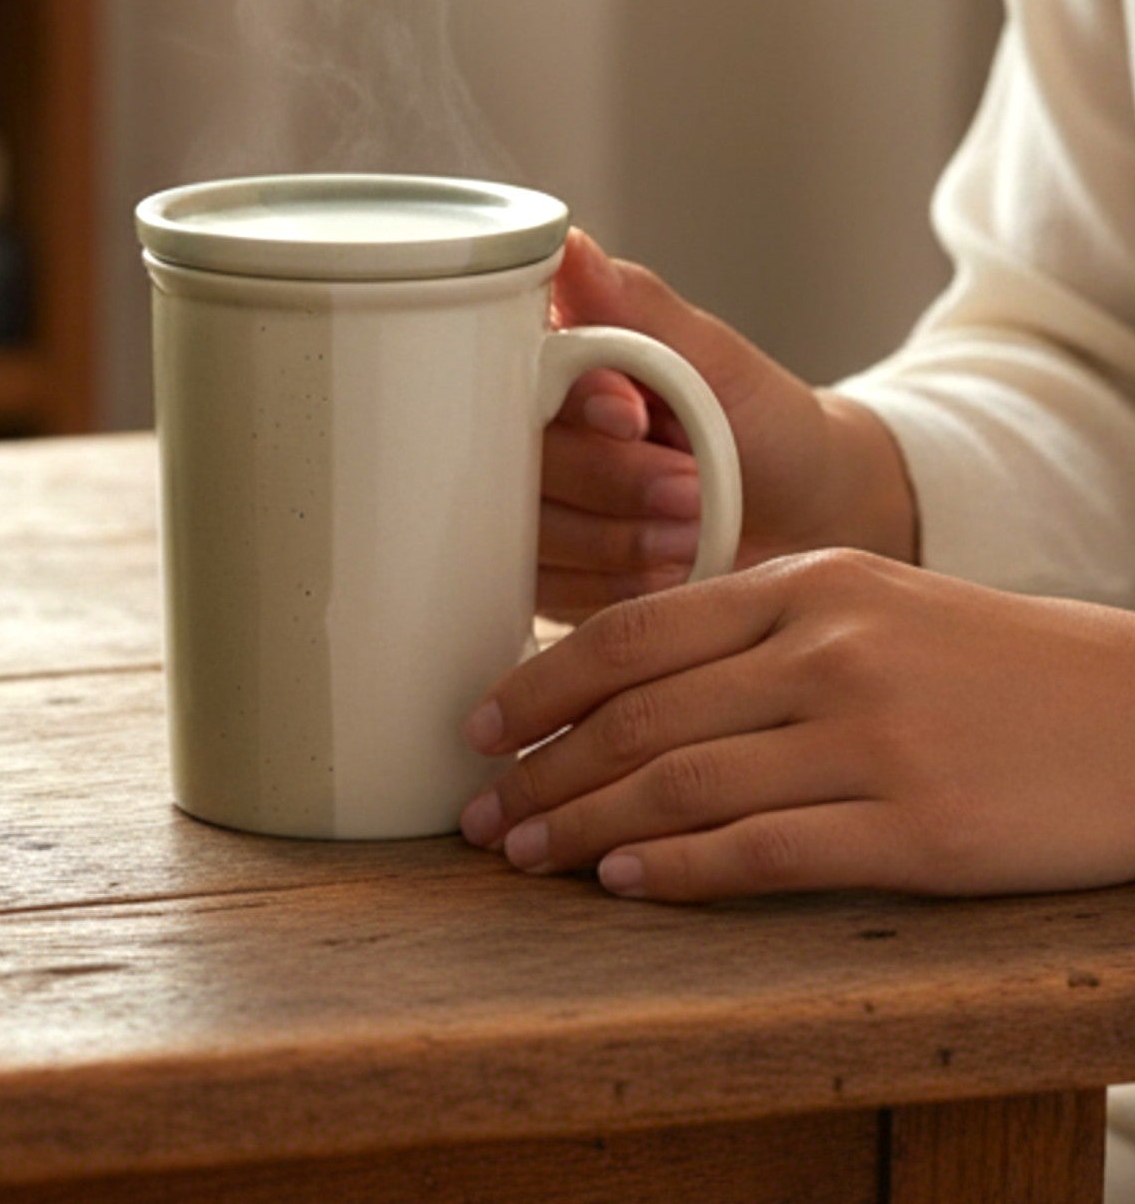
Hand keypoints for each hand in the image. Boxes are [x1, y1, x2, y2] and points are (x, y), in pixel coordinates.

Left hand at [461, 549, 1134, 900]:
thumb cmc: (986, 662)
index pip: (633, 633)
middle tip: (482, 810)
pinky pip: (766, 851)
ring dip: (585, 826)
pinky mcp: (918, 828)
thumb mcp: (868, 601)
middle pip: (638, 714)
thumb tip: (621, 677)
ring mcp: (871, 738)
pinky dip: (679, 870)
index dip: (538, 683)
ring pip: (682, 784)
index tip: (478, 723)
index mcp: (804, 584)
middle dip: (541, 768)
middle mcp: (826, 650)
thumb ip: (754, 625)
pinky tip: (624, 882)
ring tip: (527, 854)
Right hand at [538, 231, 916, 621]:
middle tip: (691, 485)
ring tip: (692, 529)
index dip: (569, 407)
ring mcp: (527, 506)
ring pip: (524, 532)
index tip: (633, 416)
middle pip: (510, 462)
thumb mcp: (715, 359)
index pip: (506, 377)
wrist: (806, 518)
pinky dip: (615, 585)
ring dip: (619, 538)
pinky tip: (666, 568)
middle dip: (610, 481)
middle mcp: (523, 432)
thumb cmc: (764, 425)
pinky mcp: (541, 573)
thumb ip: (637, 308)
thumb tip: (568, 245)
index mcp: (548, 363)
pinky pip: (545, 591)